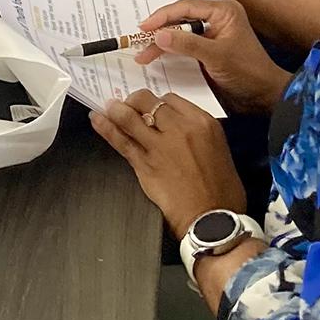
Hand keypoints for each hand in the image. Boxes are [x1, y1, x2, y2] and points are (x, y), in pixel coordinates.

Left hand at [90, 89, 247, 238]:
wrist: (213, 220)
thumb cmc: (222, 191)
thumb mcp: (218, 150)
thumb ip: (197, 135)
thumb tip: (177, 129)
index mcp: (203, 123)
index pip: (171, 99)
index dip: (156, 102)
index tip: (150, 107)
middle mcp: (180, 128)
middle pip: (148, 102)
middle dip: (135, 101)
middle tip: (128, 106)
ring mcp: (160, 145)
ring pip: (130, 117)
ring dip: (116, 110)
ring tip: (108, 108)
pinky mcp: (144, 164)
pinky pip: (121, 140)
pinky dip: (106, 128)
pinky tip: (97, 120)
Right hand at [134, 0, 291, 114]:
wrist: (263, 96)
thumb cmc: (250, 73)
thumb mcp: (216, 56)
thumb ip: (187, 44)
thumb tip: (160, 35)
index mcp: (224, 11)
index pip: (186, 7)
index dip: (162, 16)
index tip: (145, 27)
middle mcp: (217, 19)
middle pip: (180, 19)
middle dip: (159, 30)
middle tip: (140, 40)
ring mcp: (212, 35)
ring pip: (180, 33)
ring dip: (162, 43)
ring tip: (144, 54)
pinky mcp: (208, 50)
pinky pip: (185, 46)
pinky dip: (171, 52)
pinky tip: (158, 58)